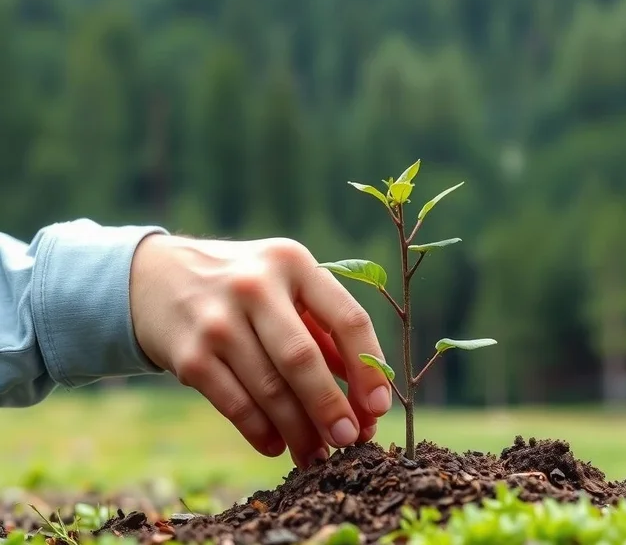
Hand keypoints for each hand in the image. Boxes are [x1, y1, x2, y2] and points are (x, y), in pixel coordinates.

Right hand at [129, 234, 392, 467]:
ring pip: (270, 390)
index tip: (379, 407)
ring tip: (318, 455)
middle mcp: (256, 286)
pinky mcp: (189, 355)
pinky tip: (277, 446)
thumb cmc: (243, 286)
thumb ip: (324, 331)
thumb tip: (364, 397)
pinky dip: (261, 432)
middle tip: (351, 440)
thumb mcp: (285, 287)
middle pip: (303, 360)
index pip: (347, 319)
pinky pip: (236, 405)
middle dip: (331, 407)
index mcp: (293, 263)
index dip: (369, 368)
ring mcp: (218, 321)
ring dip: (299, 430)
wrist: (155, 277)